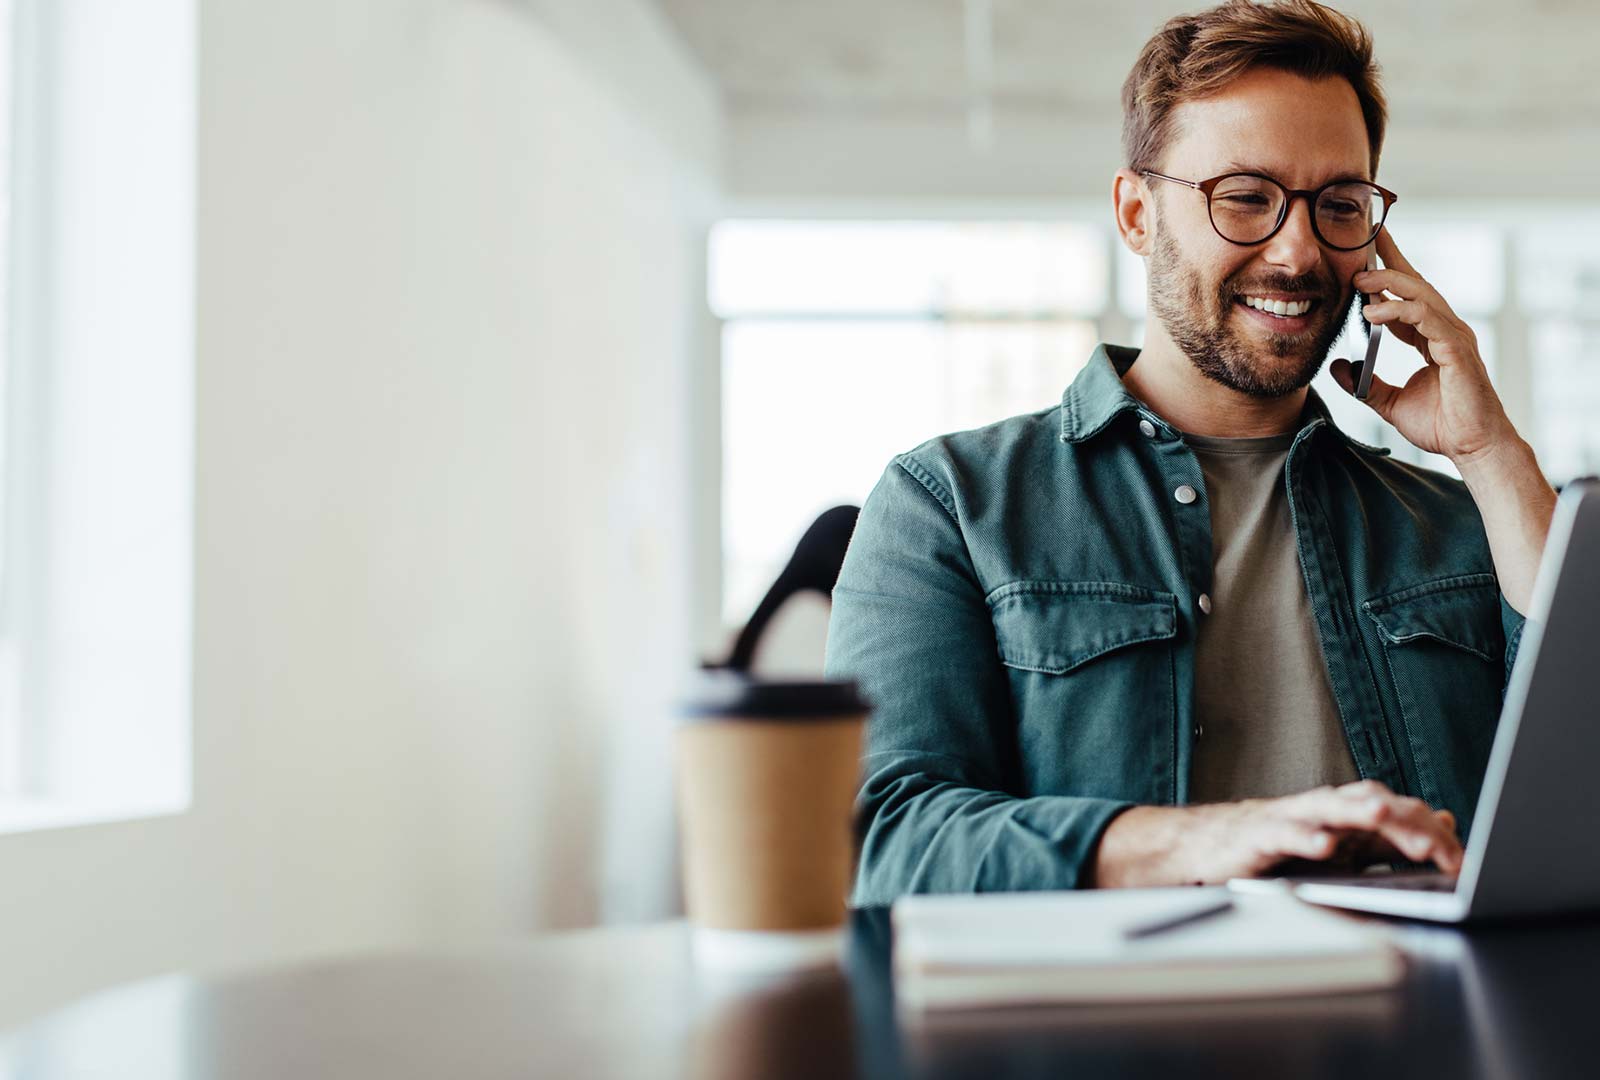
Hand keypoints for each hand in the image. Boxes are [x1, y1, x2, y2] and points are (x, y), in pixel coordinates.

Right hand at [1092, 779, 1462, 887]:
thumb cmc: (1280, 847)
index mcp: (1349, 813)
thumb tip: (1443, 821)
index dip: (1433, 835)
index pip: (1401, 814)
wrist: (1211, 845)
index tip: (1462, 863)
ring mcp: (1292, 818)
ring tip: (1384, 819)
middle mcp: (1325, 808)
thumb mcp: (1344, 847)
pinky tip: (1324, 847)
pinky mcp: (1260, 835)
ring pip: (1331, 808)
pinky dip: (1305, 838)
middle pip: (1373, 803)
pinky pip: (1285, 834)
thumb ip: (1392, 837)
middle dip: (1406, 824)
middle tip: (1439, 848)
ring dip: (1359, 812)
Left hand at [1328, 226, 1515, 466]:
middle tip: (1362, 245)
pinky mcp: (1457, 350)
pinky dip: (1400, 311)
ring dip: (1389, 283)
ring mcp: (1454, 337)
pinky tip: (1373, 312)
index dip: (1387, 273)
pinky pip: (1427, 319)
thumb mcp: (1389, 402)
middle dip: (1390, 260)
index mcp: (1430, 337)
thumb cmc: (1443, 425)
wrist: (1472, 447)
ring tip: (1359, 281)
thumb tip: (1338, 366)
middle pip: (1416, 284)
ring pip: (1421, 295)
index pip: (1407, 296)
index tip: (1363, 253)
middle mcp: (1444, 330)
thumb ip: (1364, 384)